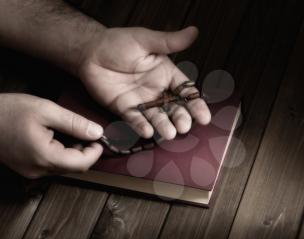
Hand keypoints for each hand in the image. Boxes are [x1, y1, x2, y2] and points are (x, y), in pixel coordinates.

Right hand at [0, 93, 103, 177]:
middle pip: (74, 167)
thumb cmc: (7, 111)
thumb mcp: (45, 110)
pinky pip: (52, 165)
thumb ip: (74, 123)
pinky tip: (59, 138)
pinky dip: (62, 153)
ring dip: (75, 152)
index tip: (100, 138)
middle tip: (87, 132)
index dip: (95, 152)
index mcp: (45, 157)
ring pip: (64, 167)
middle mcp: (39, 170)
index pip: (82, 164)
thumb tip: (97, 132)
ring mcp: (31, 172)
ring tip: (73, 132)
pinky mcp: (27, 168)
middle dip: (86, 152)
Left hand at [78, 26, 210, 139]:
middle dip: (181, 118)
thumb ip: (169, 41)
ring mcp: (141, 102)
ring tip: (170, 133)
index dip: (195, 104)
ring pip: (156, 116)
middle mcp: (157, 91)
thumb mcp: (146, 40)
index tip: (204, 117)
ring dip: (164, 126)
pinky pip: (134, 119)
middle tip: (184, 126)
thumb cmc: (119, 42)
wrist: (91, 51)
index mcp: (166, 75)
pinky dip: (141, 126)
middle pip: (173, 108)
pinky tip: (147, 132)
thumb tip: (194, 31)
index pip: (185, 92)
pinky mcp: (124, 109)